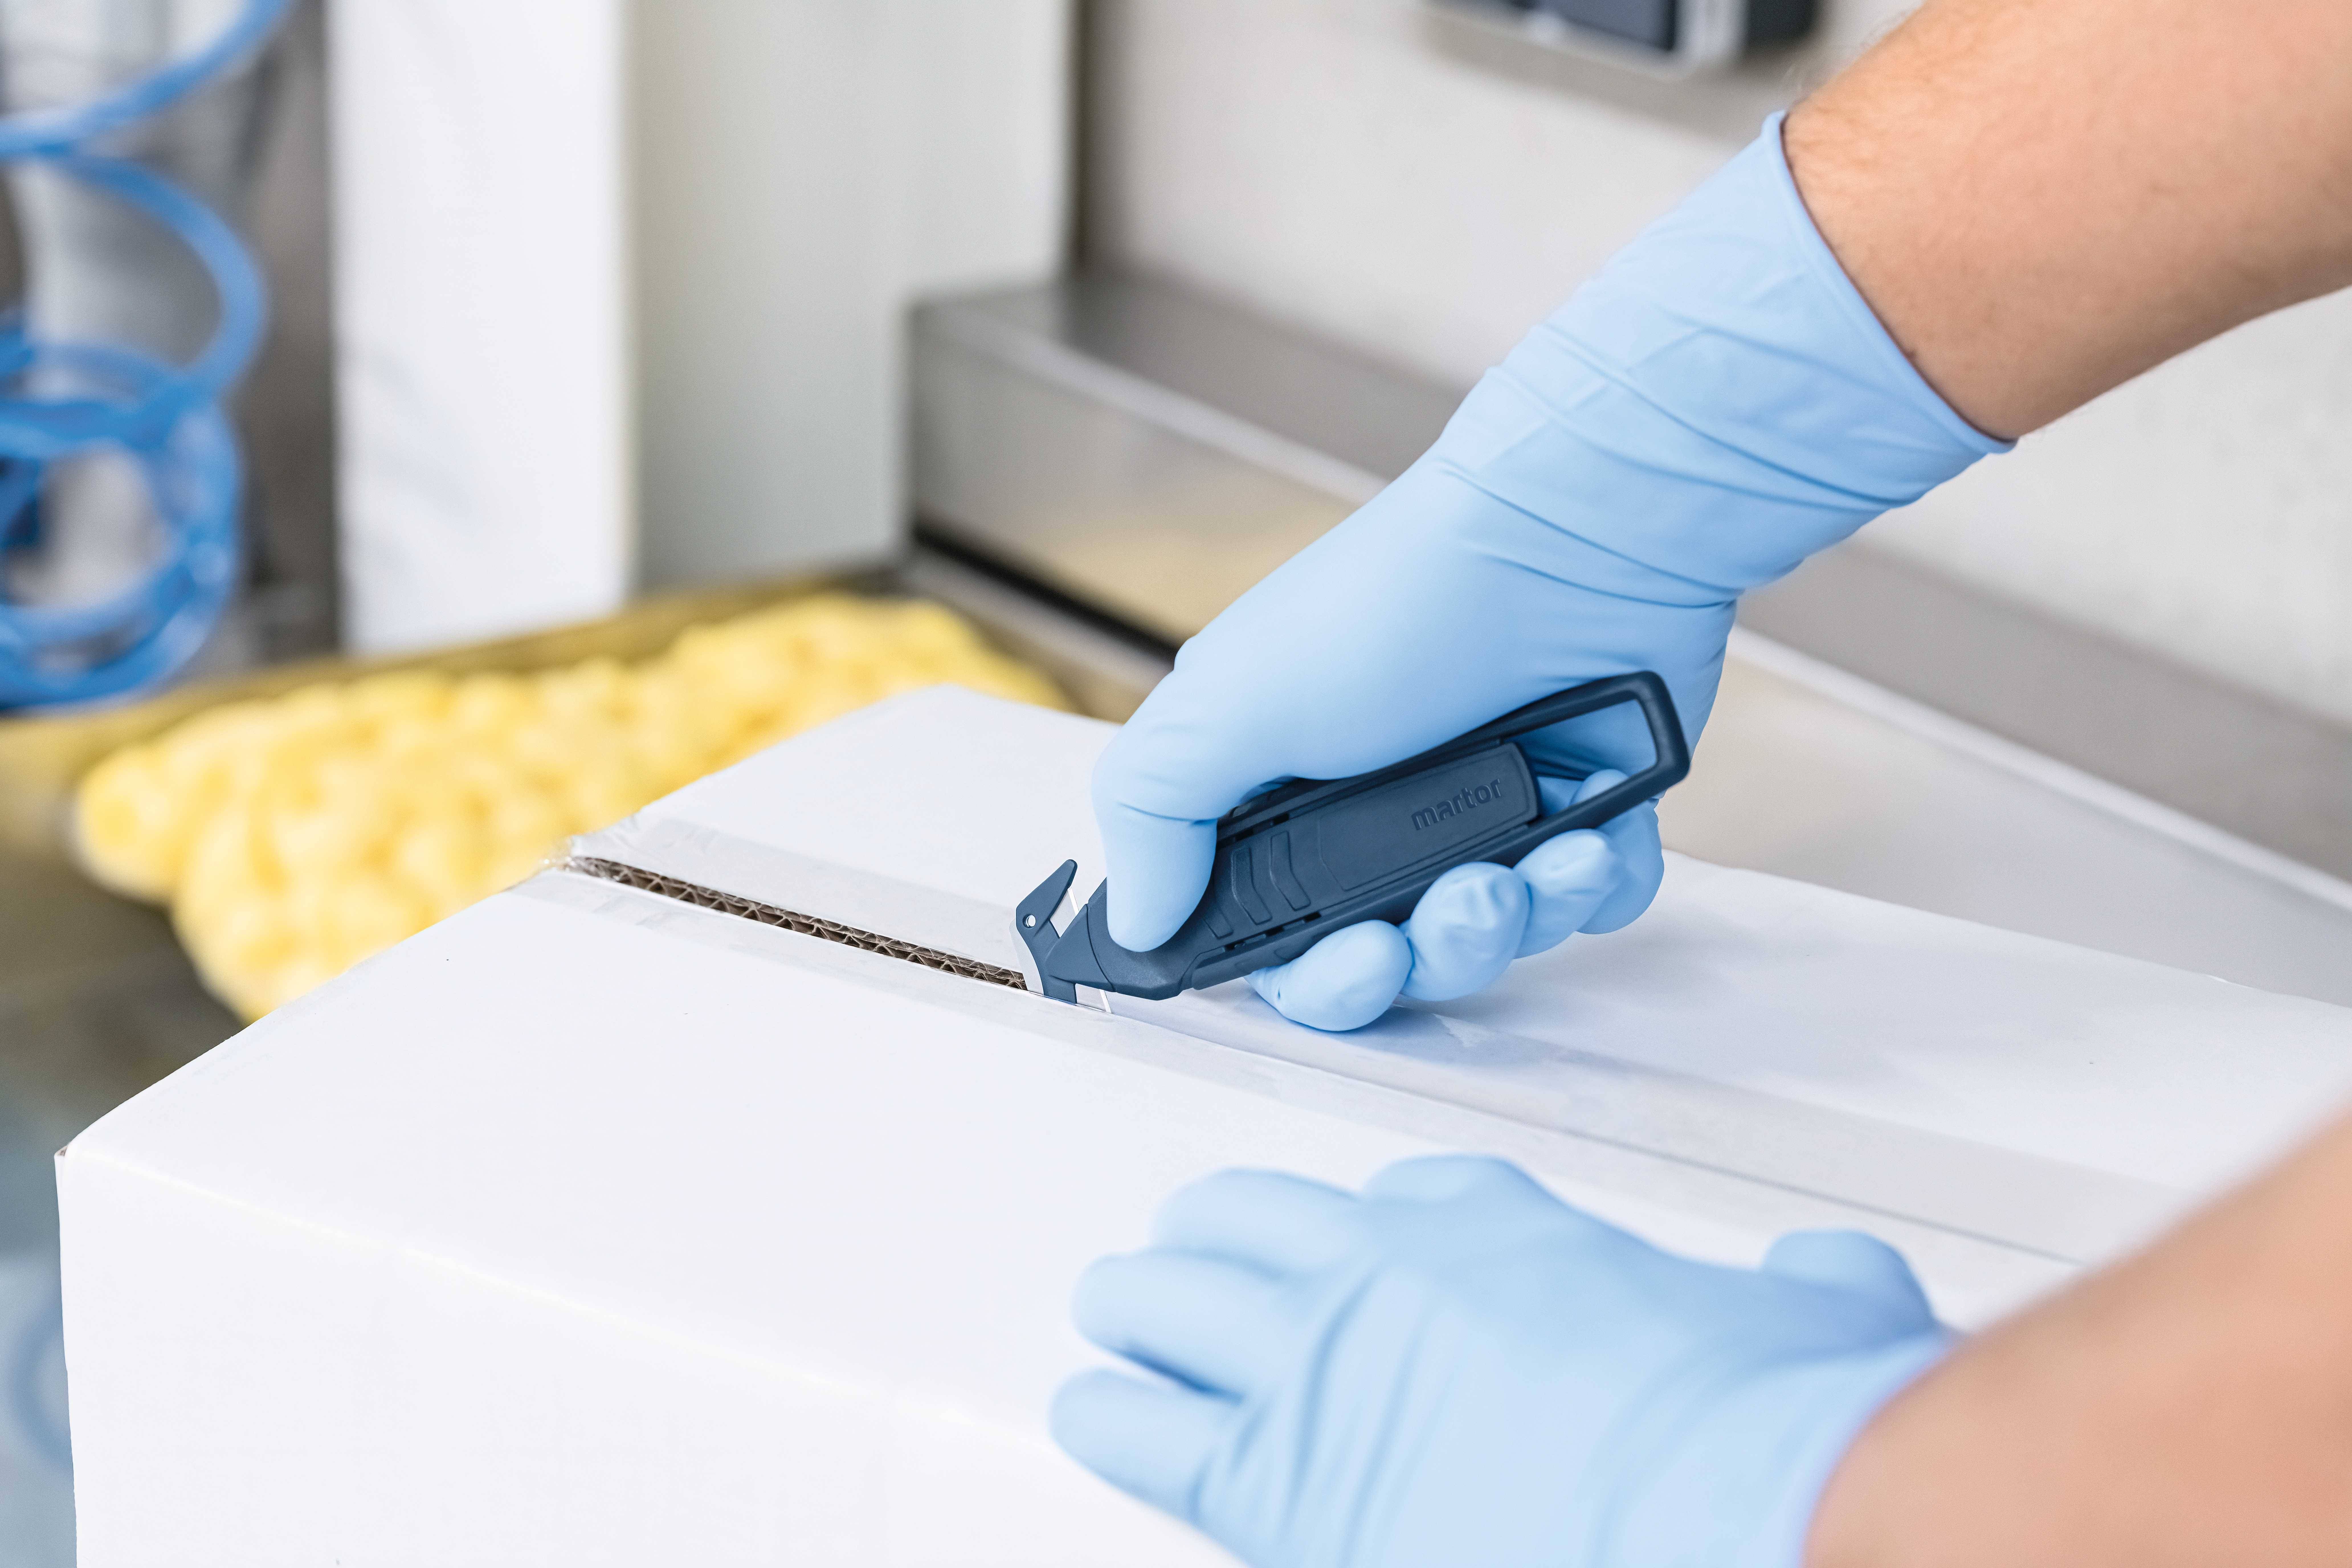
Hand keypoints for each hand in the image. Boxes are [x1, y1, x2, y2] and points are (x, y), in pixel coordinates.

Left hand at [1053, 1156, 1950, 1567]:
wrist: (1746, 1509)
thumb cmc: (1770, 1429)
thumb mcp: (1807, 1320)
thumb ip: (1795, 1292)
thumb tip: (1828, 1280)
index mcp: (1505, 1233)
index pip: (1403, 1199)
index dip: (1377, 1232)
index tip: (1368, 1255)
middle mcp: (1395, 1276)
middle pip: (1252, 1225)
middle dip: (1213, 1245)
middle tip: (1187, 1263)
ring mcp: (1326, 1368)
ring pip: (1172, 1302)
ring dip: (1141, 1309)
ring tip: (1116, 1315)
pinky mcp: (1282, 1481)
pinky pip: (1150, 1433)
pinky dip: (1113, 1416)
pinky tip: (1093, 1409)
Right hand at [1090, 117, 2000, 1030]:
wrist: (1569, 536)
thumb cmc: (1394, 606)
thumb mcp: (1231, 699)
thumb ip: (1156, 812)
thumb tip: (1137, 922)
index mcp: (1289, 795)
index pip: (1285, 942)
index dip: (1321, 978)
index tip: (1358, 960)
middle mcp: (1385, 808)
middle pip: (1396, 960)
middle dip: (1428, 956)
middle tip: (1462, 905)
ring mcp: (1491, 806)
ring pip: (1498, 938)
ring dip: (1515, 918)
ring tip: (1534, 862)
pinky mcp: (1589, 801)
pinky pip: (1595, 900)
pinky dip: (1596, 885)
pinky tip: (1594, 836)